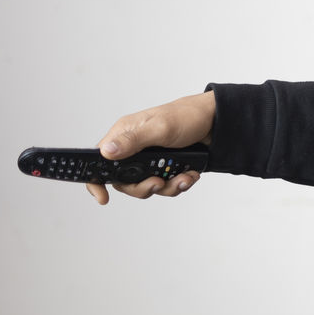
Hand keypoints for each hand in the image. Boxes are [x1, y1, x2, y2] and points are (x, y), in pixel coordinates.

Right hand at [86, 91, 216, 204]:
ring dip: (168, 187)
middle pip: (125, 181)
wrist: (217, 123)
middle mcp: (134, 149)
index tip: (103, 198)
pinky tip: (190, 175)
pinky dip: (179, 183)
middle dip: (144, 187)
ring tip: (184, 177)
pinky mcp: (166, 167)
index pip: (100, 160)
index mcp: (125, 135)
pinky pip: (167, 185)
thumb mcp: (160, 128)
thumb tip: (106, 151)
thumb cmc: (187, 116)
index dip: (96, 181)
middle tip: (159, 183)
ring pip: (148, 186)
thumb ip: (133, 141)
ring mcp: (150, 160)